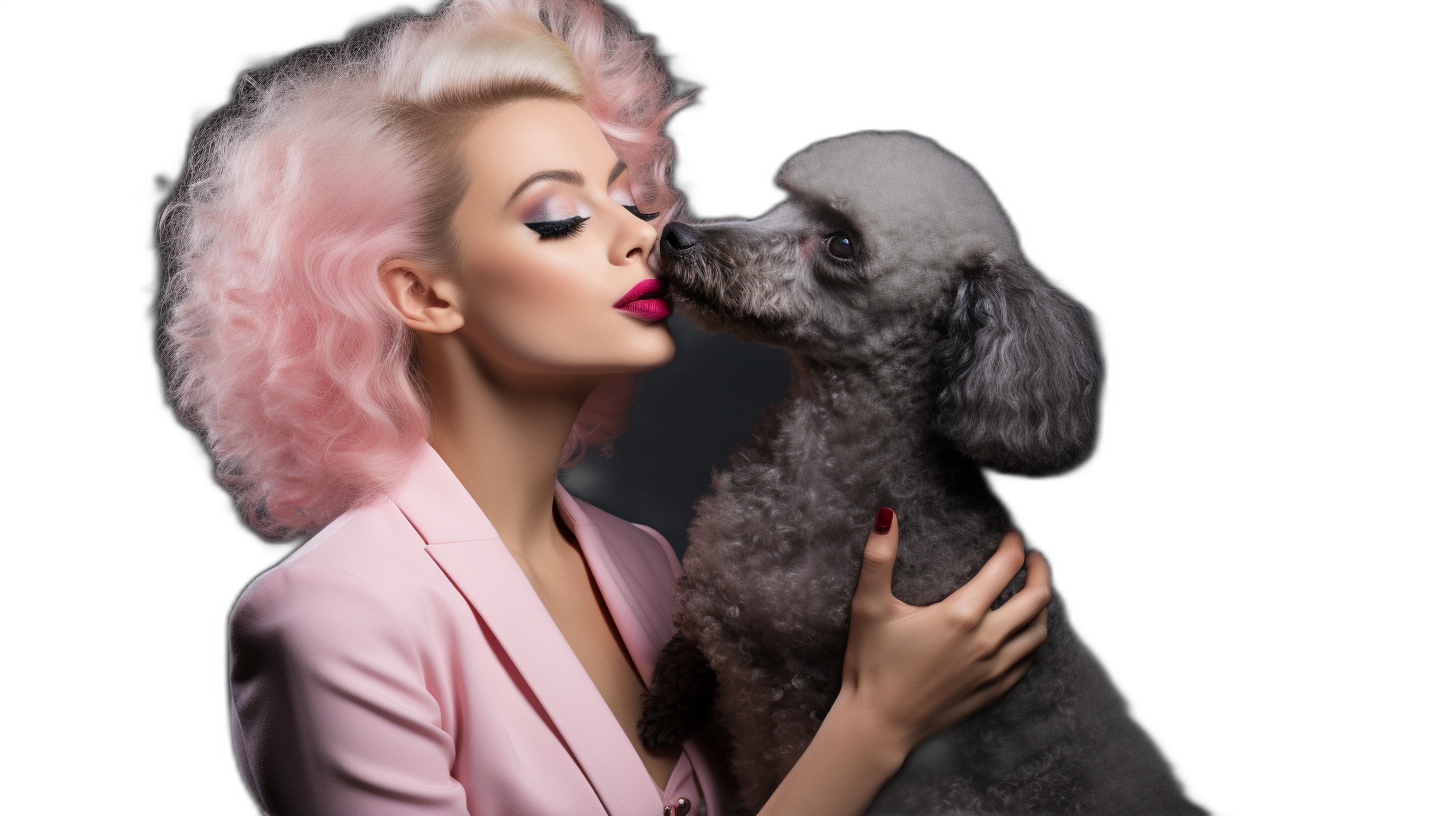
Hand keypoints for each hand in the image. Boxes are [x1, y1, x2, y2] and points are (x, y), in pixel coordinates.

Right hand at [838, 509, 1050, 754]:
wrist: (879, 724)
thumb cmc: (872, 664)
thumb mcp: (869, 607)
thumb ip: (878, 558)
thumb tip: (886, 515)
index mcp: (961, 614)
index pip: (1005, 567)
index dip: (1013, 544)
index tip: (1012, 533)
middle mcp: (987, 641)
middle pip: (1036, 598)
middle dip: (1040, 571)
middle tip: (1034, 557)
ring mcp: (994, 670)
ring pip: (1038, 632)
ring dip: (1041, 606)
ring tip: (1033, 592)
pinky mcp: (993, 692)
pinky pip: (1027, 661)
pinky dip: (1031, 639)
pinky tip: (1021, 634)